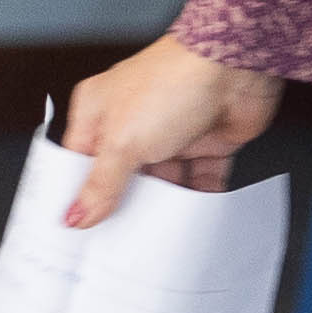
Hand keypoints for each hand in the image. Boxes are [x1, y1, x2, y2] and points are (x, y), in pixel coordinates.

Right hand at [55, 35, 289, 228]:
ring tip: (155, 244)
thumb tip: (76, 215)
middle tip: (115, 248)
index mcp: (99, 111)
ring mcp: (171, 132)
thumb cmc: (172, 82)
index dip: (77, 196)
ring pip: (162, 184)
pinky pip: (199, 181)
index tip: (75, 233)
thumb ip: (100, 184)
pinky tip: (191, 226)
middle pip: (122, 177)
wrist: (236, 64)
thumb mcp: (123, 142)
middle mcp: (133, 120)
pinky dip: (197, 202)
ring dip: (163, 209)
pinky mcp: (206, 143)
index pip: (80, 162)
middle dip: (122, 208)